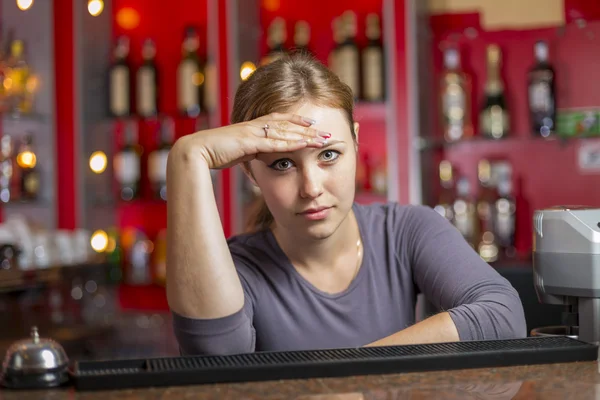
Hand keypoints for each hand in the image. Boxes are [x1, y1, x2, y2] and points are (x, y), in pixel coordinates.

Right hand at [178, 113, 330, 168]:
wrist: (195, 151)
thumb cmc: (214, 154)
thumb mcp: (238, 153)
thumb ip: (251, 155)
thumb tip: (260, 163)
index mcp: (253, 128)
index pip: (280, 121)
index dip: (298, 122)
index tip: (313, 125)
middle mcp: (255, 126)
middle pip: (288, 125)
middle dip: (309, 130)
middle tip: (328, 131)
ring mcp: (253, 132)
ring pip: (285, 133)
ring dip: (306, 136)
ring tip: (323, 139)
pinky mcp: (249, 142)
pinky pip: (274, 143)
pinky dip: (291, 143)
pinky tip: (304, 145)